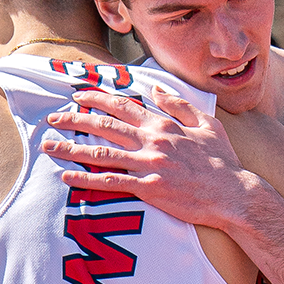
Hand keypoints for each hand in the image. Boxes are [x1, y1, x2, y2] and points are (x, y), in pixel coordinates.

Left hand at [41, 86, 253, 230]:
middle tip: (53, 118)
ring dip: (72, 148)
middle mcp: (152, 141)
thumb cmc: (222, 161)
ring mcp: (149, 165)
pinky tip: (67, 177)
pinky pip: (111, 182)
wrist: (233, 193)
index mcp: (163, 124)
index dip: (97, 99)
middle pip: (104, 126)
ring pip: (101, 153)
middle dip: (75, 120)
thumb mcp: (206, 124)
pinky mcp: (149, 189)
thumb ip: (179, 106)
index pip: (123, 106)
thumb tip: (157, 90)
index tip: (78, 96)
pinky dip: (86, 179)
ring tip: (50, 146)